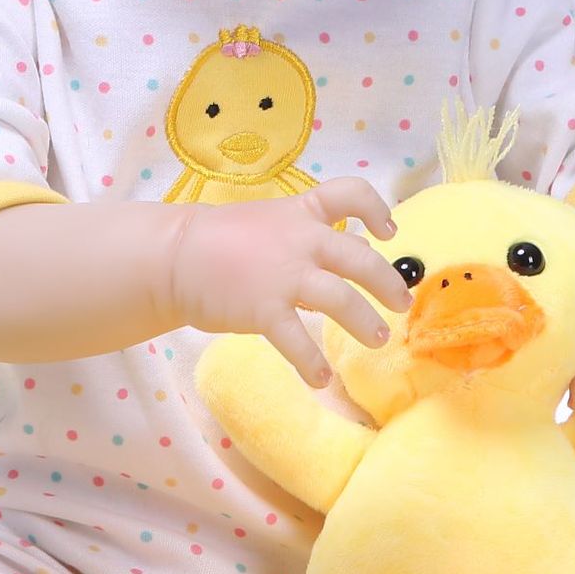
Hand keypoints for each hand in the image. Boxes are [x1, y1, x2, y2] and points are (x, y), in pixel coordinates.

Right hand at [169, 179, 411, 388]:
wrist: (173, 257)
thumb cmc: (216, 240)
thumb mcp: (266, 222)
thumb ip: (301, 236)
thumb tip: (336, 258)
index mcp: (300, 213)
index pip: (350, 194)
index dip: (376, 210)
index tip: (388, 233)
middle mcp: (300, 241)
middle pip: (359, 258)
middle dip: (387, 283)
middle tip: (401, 304)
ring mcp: (284, 275)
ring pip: (342, 300)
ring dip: (365, 323)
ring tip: (378, 339)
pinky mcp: (264, 309)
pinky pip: (298, 341)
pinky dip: (313, 363)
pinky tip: (320, 379)